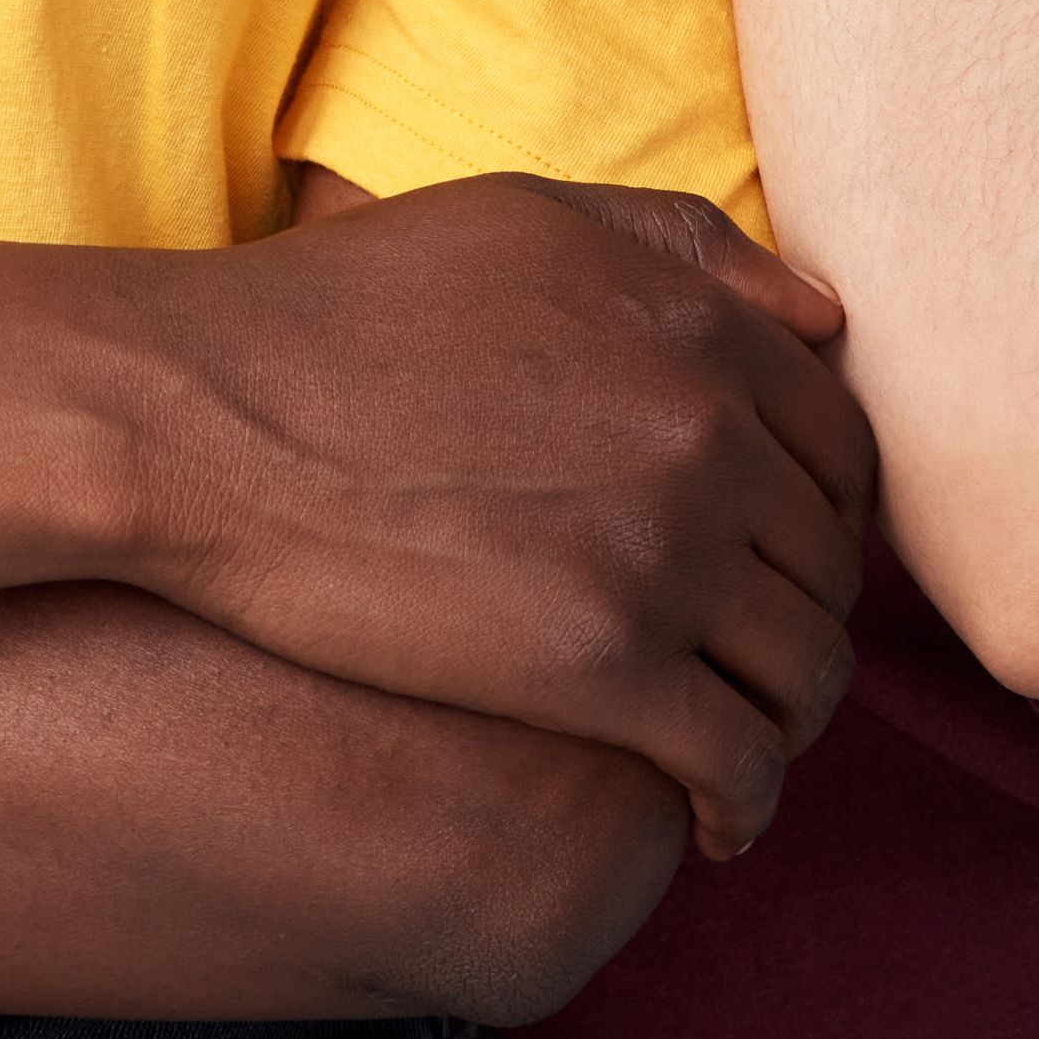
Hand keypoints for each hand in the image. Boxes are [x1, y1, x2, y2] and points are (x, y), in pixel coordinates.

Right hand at [114, 173, 873, 856]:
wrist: (195, 417)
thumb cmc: (337, 314)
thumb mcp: (522, 221)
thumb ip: (678, 248)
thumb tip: (822, 316)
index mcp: (696, 325)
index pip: (842, 448)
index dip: (823, 519)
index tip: (774, 567)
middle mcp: (706, 429)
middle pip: (831, 563)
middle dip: (804, 621)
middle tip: (748, 667)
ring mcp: (661, 548)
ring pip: (808, 668)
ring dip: (789, 718)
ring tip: (734, 748)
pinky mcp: (601, 664)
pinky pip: (739, 758)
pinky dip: (744, 800)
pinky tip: (708, 816)